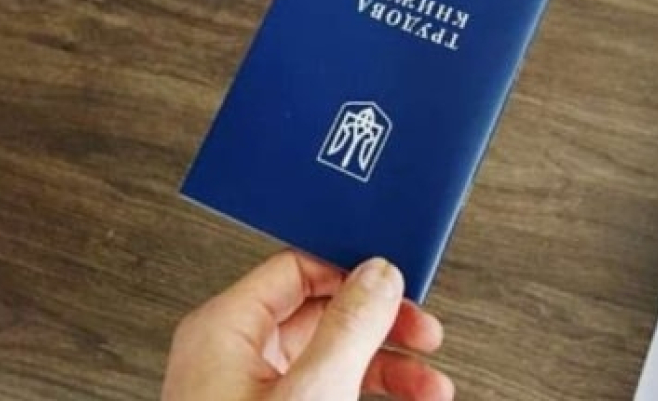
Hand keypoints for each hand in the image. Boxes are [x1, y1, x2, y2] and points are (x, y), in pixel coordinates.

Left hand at [161, 250, 453, 399]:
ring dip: (387, 367)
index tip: (398, 282)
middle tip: (425, 333)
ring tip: (433, 384)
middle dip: (381, 326)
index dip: (351, 271)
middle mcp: (234, 357)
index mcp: (225, 330)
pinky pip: (326, 392)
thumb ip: (349, 327)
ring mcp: (250, 394)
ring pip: (331, 357)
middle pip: (321, 314)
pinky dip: (369, 395)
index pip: (295, 269)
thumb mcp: (312, 391)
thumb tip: (378, 276)